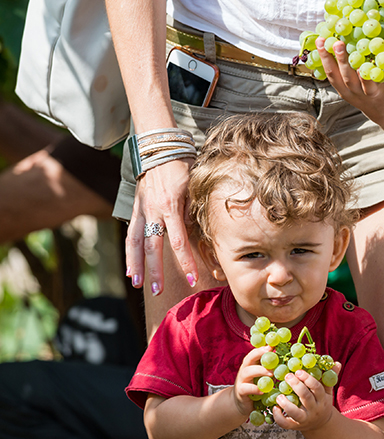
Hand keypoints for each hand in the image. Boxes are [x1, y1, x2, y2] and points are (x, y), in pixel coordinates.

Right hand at [126, 158, 197, 295]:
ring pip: (135, 242)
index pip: (178, 241)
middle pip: (152, 247)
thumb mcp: (195, 184)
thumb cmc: (183, 165)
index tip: (193, 279)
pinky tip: (130, 268)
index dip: (185, 261)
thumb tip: (199, 232)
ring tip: (137, 285)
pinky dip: (129, 252)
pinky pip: (130, 233)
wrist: (159, 146)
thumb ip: (195, 208)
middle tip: (158, 292)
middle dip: (156, 271)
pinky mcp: (135, 208)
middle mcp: (153, 210)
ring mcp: (142, 210)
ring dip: (136, 265)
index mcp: (171, 206)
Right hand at [231, 346, 269, 416]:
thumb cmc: (256, 386)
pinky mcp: (240, 391)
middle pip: (249, 358)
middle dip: (260, 354)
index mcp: (251, 364)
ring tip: (271, 373)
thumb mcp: (263, 376)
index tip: (273, 344)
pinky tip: (263, 391)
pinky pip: (246, 388)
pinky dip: (255, 389)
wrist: (242, 403)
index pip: (255, 352)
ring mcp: (241, 380)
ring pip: (247, 372)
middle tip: (273, 355)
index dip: (263, 347)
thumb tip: (287, 360)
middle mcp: (245, 369)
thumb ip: (271, 368)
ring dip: (260, 371)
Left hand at [272, 365, 339, 431]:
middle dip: (296, 386)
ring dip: (286, 403)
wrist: (321, 425)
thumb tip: (336, 363)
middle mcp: (314, 410)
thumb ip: (329, 378)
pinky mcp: (295, 426)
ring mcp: (304, 419)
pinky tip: (274, 408)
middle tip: (288, 376)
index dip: (308, 379)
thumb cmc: (322, 404)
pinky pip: (286, 424)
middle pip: (306, 397)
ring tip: (279, 395)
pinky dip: (278, 417)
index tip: (298, 371)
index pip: (317, 388)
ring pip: (295, 412)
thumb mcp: (327, 392)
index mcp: (322, 400)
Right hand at [315, 37, 383, 125]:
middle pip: (348, 78)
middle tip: (338, 43)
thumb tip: (333, 37)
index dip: (325, 58)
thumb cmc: (366, 92)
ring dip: (365, 69)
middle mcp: (358, 93)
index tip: (320, 41)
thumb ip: (343, 68)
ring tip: (363, 52)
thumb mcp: (350, 85)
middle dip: (342, 61)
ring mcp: (375, 94)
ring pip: (369, 83)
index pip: (332, 74)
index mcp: (345, 90)